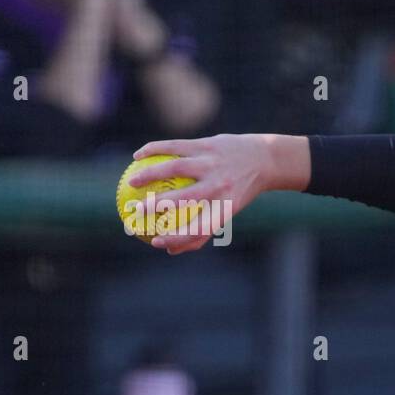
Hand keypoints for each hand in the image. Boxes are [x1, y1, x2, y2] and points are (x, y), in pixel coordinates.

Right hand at [129, 133, 273, 253]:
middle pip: (182, 198)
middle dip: (156, 205)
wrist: (264, 160)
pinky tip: (137, 157)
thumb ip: (202, 230)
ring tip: (130, 182)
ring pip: (174, 168)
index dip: (177, 237)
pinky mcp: (207, 144)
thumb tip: (170, 250)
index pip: (200, 228)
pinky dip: (153, 150)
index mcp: (225, 207)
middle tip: (134, 212)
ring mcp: (212, 163)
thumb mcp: (227, 211)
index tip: (155, 242)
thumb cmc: (239, 191)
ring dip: (149, 174)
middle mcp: (219, 186)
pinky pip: (174, 147)